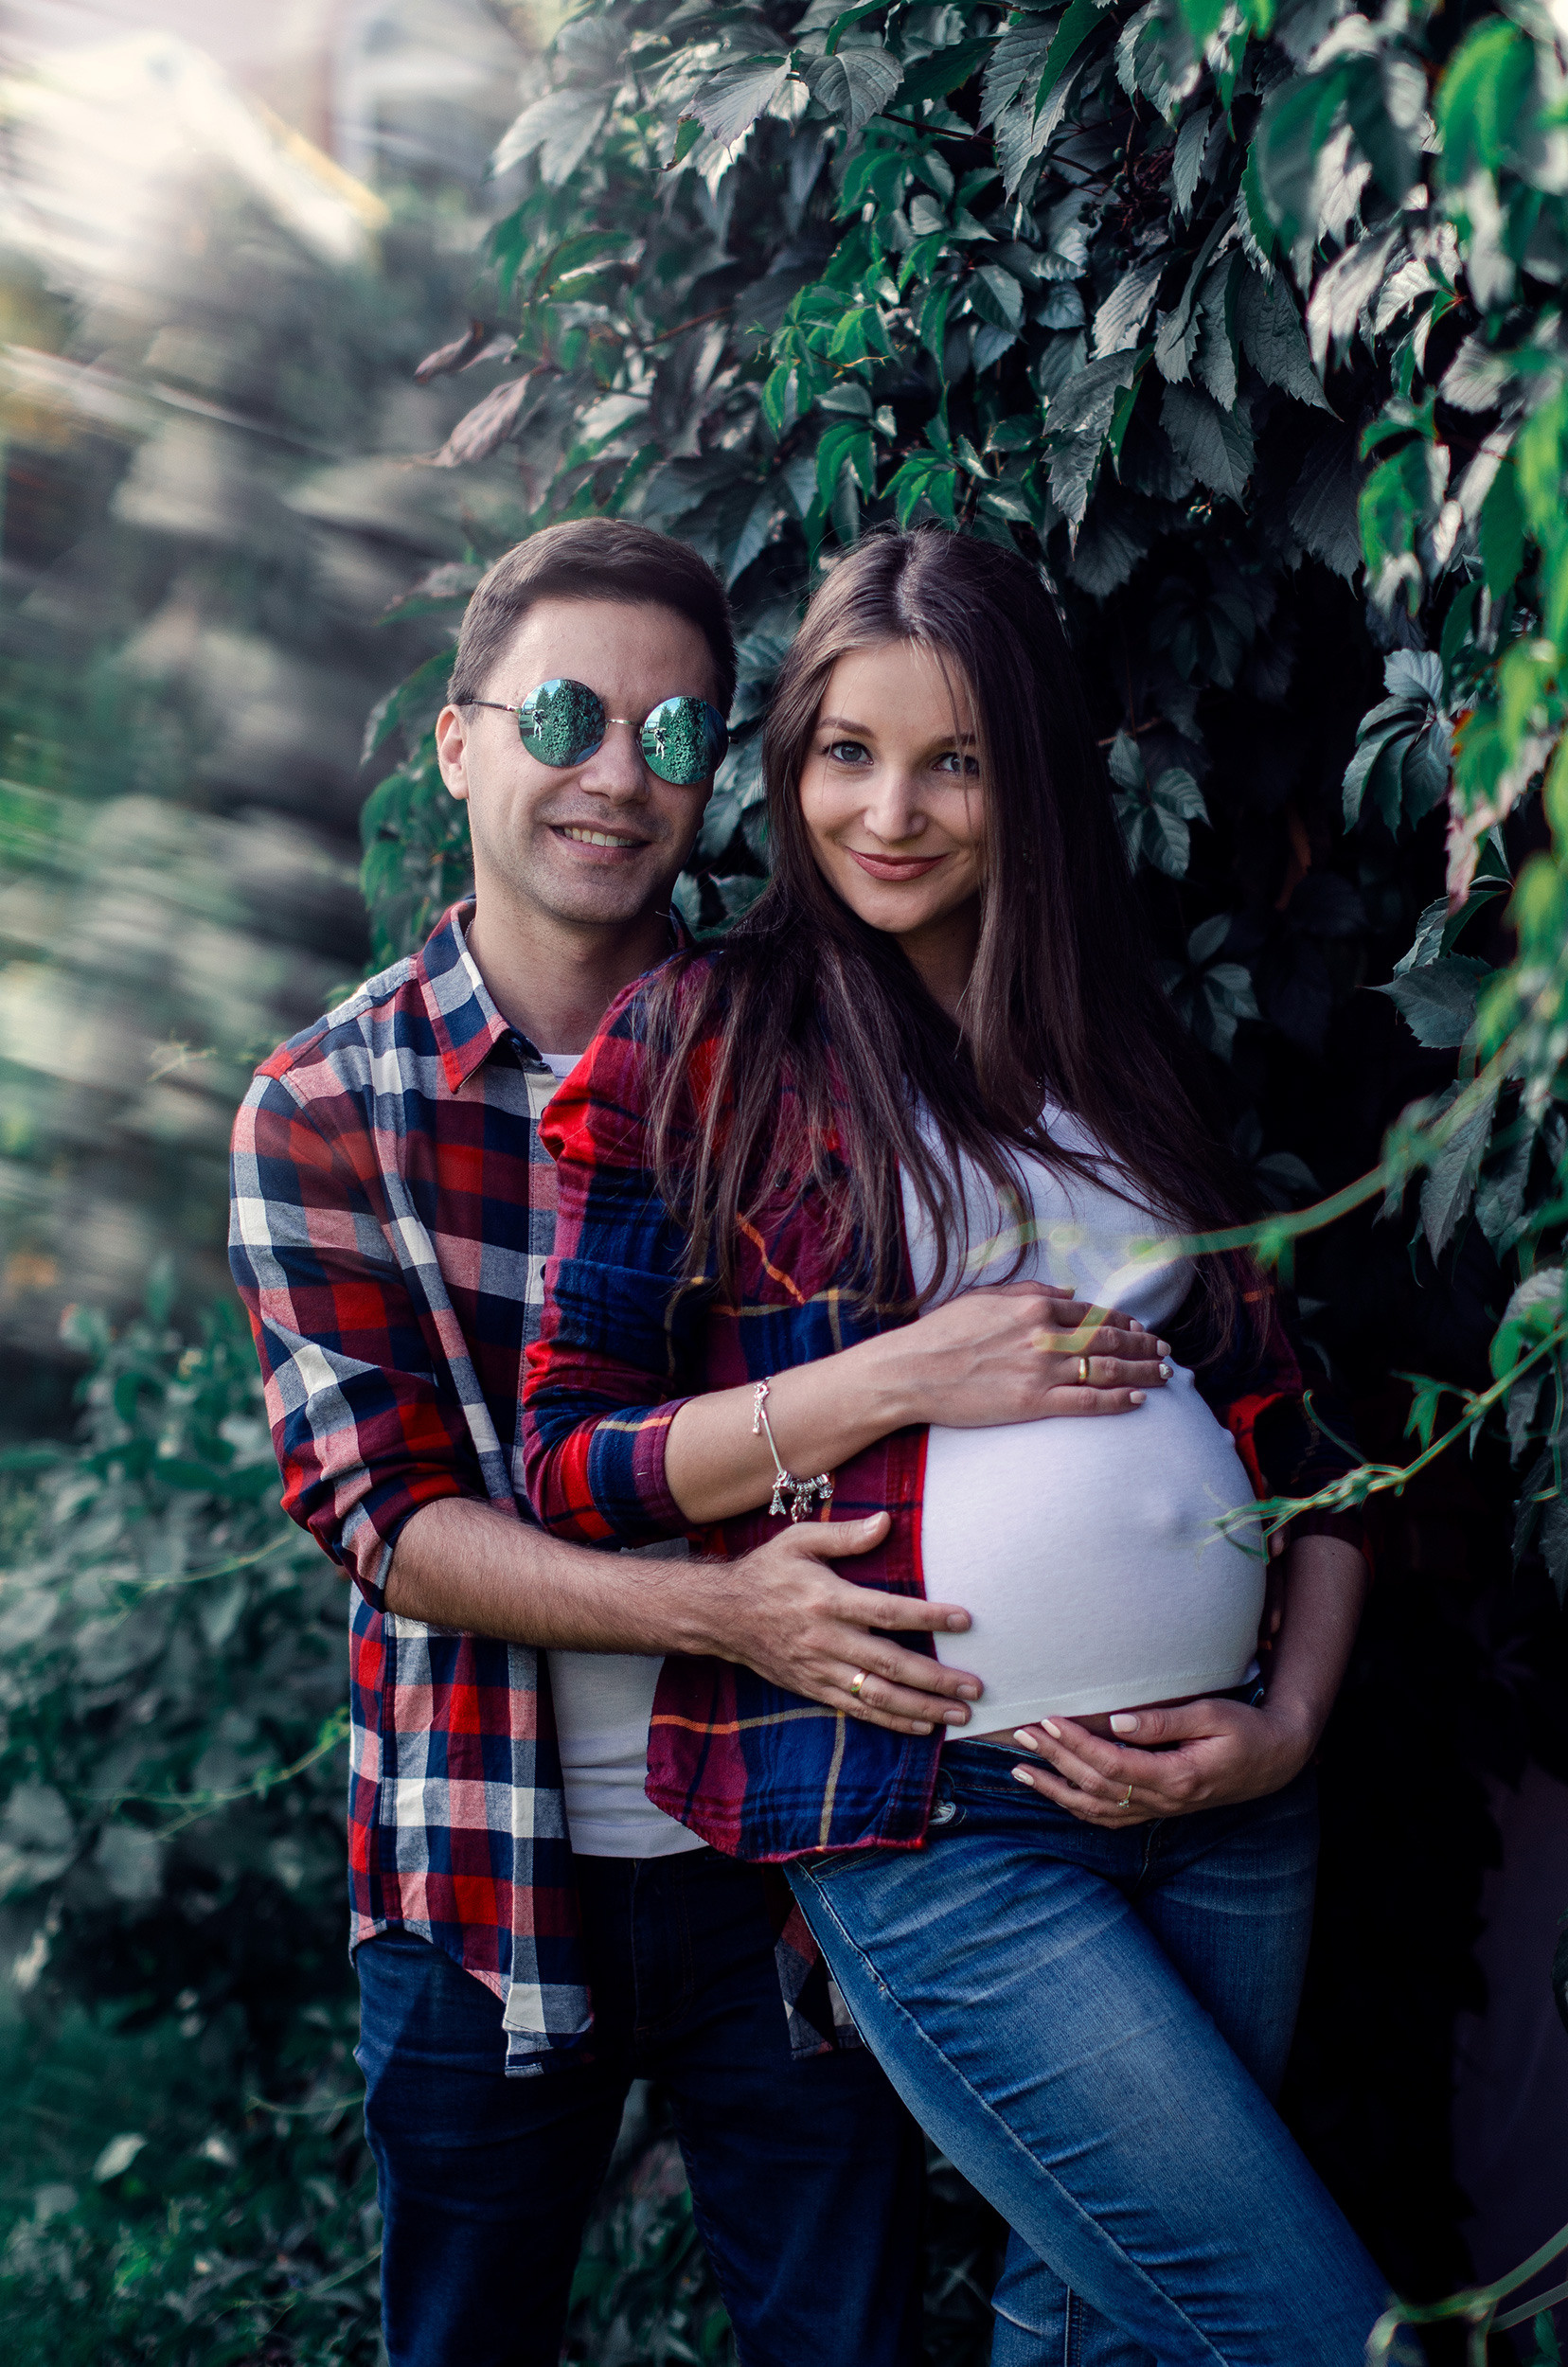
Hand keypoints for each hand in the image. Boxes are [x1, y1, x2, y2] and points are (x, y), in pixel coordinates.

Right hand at [693, 1511, 981, 1738]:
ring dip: (922, 1706)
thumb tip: (886, 1521)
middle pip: (890, 1663)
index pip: (887, 1611)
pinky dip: (892, 1720)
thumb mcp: (799, 1542)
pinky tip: (922, 1725)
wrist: (722, 1615)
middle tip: (974, 1685)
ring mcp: (820, 1669)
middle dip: (936, 1677)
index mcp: (828, 1600)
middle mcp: (827, 1639)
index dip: (927, 1617)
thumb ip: (845, 1535)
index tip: (964, 1619)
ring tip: (959, 1712)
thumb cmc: (767, 1572)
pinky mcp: (814, 1688)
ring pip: (879, 1694)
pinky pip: (858, 1709)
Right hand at [896, 1281, 1171, 1428]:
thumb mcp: (984, 1297)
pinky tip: (1138, 1400)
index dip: (1124, 1321)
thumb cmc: (941, 1332)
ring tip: (1164, 1375)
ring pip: (1108, 1369)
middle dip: (1144, 1345)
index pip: (1093, 1313)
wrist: (912, 1371)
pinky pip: (1088, 1402)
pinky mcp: (1035, 1403)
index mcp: (1034, 1307)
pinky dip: (1118, 1400)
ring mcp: (1042, 1371)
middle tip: (1166, 1352)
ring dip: (1142, 1371)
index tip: (1141, 1328)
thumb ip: (1030, 1291)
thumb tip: (1070, 1292)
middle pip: (1110, 1339)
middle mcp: (1045, 1336)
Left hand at [1007, 1693, 1315, 1827]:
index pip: (1112, 1764)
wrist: (1275, 1760)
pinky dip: (1077, 1806)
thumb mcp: (1212, 1714)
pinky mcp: (1160, 1809)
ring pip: (1097, 1809)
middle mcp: (1164, 1801)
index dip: (1076, 1743)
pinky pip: (1111, 1817)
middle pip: (1096, 1784)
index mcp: (1176, 1776)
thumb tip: (1118, 1723)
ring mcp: (1161, 1810)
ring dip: (1056, 1789)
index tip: (1049, 1719)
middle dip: (1055, 1758)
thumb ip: (1165, 1720)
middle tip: (1022, 1732)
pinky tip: (1055, 1791)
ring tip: (1021, 1768)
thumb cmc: (1245, 1729)